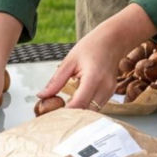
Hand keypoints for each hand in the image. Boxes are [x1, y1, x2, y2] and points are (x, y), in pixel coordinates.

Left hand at [38, 4, 156, 110]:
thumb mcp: (70, 61)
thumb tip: (42, 95)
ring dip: (79, 113)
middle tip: (55, 115)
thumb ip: (56, 81)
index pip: (79, 104)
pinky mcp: (110, 93)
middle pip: (86, 112)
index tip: (52, 115)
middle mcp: (104, 87)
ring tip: (64, 109)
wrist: (113, 40)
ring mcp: (110, 91)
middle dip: (71, 116)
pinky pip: (97, 106)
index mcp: (93, 77)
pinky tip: (76, 103)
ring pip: (92, 112)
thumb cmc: (92, 46)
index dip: (65, 113)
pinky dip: (86, 107)